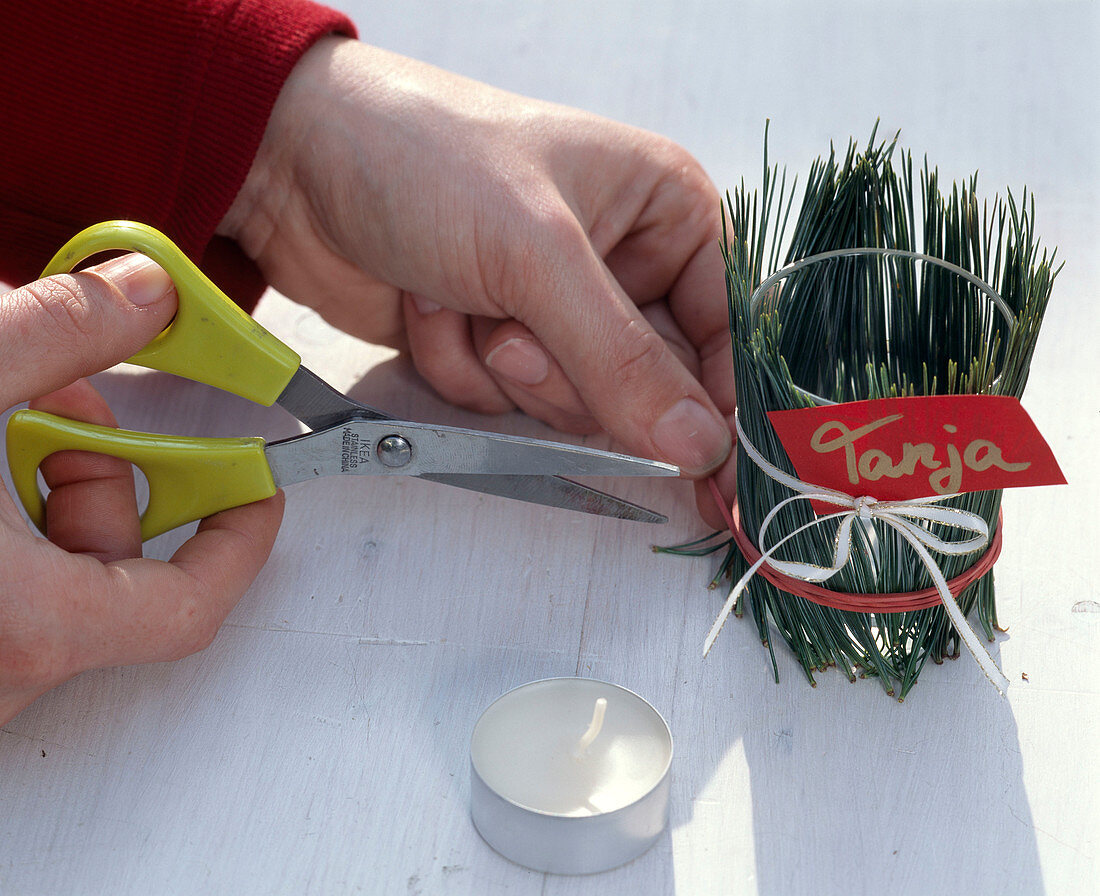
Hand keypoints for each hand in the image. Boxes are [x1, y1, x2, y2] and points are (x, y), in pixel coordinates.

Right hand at [0, 256, 283, 724]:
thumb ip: (61, 330)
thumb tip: (139, 292)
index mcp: (31, 625)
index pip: (192, 606)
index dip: (239, 539)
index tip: (256, 488)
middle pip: (115, 569)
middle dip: (105, 469)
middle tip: (67, 402)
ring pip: (48, 571)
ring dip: (39, 480)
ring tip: (5, 408)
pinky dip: (0, 512)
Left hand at [219, 37, 734, 523]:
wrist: (295, 166)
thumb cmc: (425, 158)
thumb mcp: (538, 254)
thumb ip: (622, 360)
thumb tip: (700, 444)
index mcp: (665, 213)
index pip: (726, 334)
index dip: (718, 408)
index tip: (719, 478)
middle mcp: (621, 265)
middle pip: (644, 387)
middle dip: (566, 372)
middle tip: (516, 328)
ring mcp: (553, 311)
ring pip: (570, 407)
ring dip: (504, 370)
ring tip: (461, 299)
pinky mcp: (497, 343)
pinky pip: (506, 407)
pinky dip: (459, 369)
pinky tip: (430, 306)